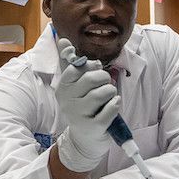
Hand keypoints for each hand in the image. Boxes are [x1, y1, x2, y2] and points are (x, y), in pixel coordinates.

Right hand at [53, 37, 120, 172]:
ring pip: (103, 92)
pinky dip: (115, 105)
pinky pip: (110, 109)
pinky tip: (113, 106)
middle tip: (106, 84)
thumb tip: (63, 39)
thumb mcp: (73, 86)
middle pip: (92, 78)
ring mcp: (79, 115)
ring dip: (111, 93)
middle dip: (105, 79)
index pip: (76, 69)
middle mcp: (67, 101)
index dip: (91, 66)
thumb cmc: (82, 107)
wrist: (84, 139)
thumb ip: (69, 63)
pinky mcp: (92, 127)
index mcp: (62, 88)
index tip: (96, 69)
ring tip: (109, 97)